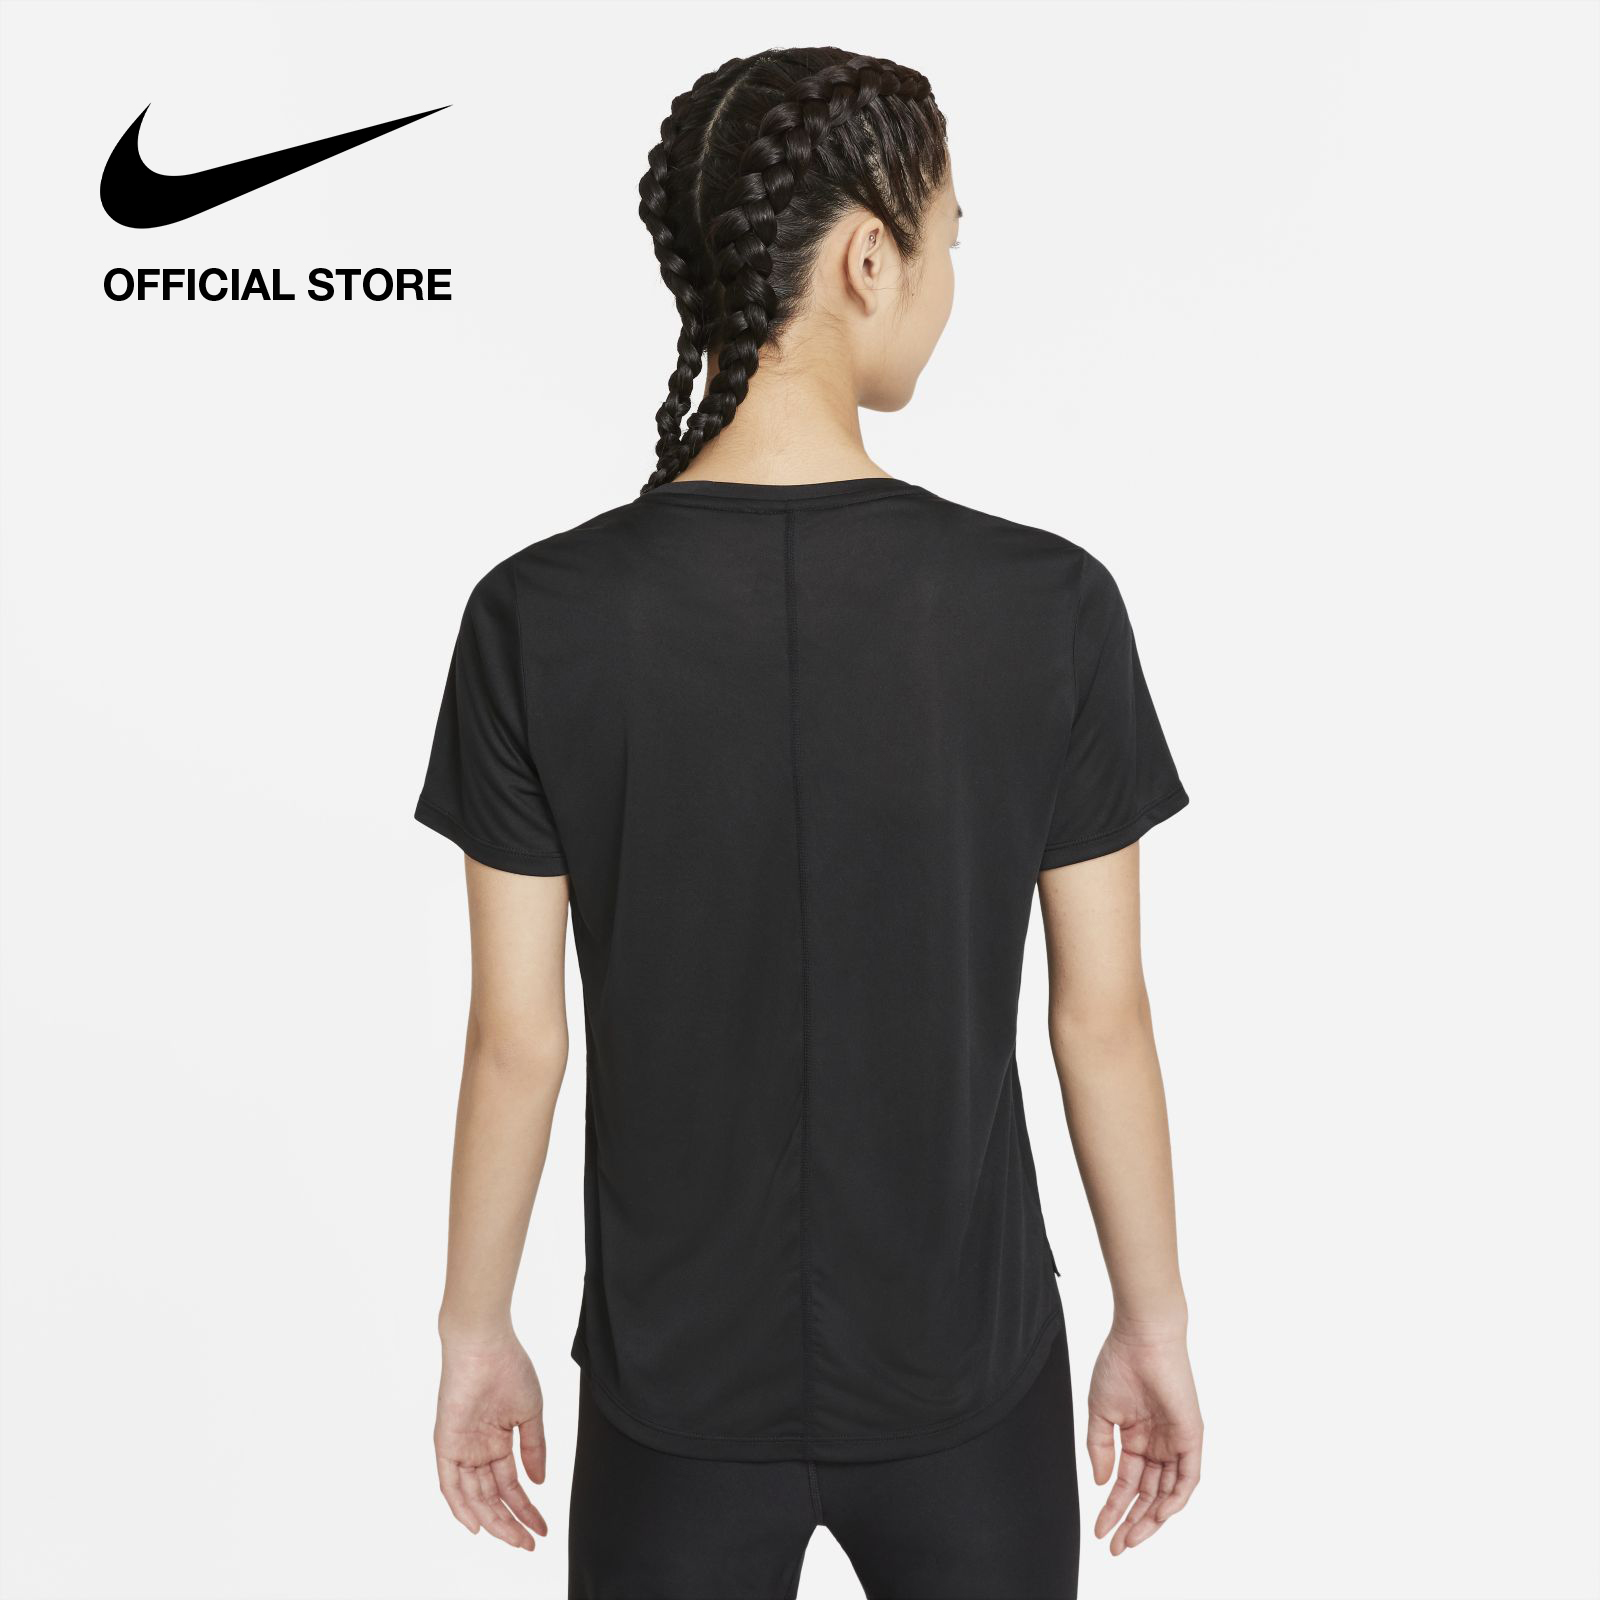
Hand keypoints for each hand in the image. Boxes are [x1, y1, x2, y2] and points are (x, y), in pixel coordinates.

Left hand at [434, 1328, 549, 1550]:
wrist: (486, 1345)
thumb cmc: (510, 1369)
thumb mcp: (529, 1413)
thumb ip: (534, 1449)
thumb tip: (539, 1482)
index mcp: (498, 1441)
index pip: (511, 1485)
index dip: (526, 1508)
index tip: (543, 1527)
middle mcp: (478, 1449)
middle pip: (492, 1497)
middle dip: (511, 1522)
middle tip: (530, 1543)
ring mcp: (462, 1448)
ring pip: (474, 1496)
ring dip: (493, 1520)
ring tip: (515, 1539)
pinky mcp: (447, 1443)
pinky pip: (450, 1484)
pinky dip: (460, 1506)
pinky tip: (477, 1525)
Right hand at [1085, 1327, 1202, 1553]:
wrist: (1141, 1338)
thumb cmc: (1118, 1365)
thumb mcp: (1100, 1412)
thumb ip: (1099, 1449)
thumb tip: (1100, 1483)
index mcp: (1135, 1437)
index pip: (1126, 1483)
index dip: (1112, 1508)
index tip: (1098, 1530)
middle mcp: (1157, 1444)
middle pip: (1146, 1494)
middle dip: (1130, 1522)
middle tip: (1115, 1546)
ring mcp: (1175, 1442)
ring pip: (1166, 1492)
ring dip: (1150, 1518)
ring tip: (1131, 1538)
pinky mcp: (1191, 1437)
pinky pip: (1187, 1477)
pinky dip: (1174, 1499)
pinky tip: (1156, 1515)